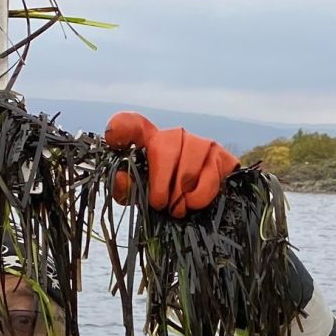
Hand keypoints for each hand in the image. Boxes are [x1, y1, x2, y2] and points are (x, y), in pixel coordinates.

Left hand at [104, 112, 237, 216]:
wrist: (204, 210)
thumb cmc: (167, 199)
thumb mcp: (142, 196)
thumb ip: (127, 188)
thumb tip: (122, 179)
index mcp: (149, 141)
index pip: (132, 125)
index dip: (121, 128)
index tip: (114, 139)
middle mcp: (175, 135)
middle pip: (164, 148)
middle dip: (160, 182)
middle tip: (159, 204)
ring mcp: (201, 144)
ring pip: (188, 166)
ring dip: (179, 194)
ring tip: (177, 208)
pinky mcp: (221, 157)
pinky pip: (209, 177)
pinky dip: (198, 196)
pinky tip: (193, 204)